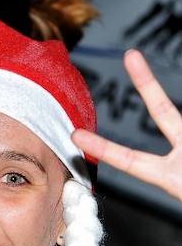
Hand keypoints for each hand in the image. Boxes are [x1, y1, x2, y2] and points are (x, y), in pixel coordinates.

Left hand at [72, 50, 181, 201]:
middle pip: (166, 113)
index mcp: (173, 177)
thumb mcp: (175, 190)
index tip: (74, 136)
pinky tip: (166, 133)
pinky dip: (159, 152)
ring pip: (173, 115)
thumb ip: (167, 180)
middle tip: (131, 55)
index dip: (103, 148)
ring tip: (141, 77)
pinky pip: (179, 123)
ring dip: (155, 100)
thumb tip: (167, 174)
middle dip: (148, 85)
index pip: (131, 161)